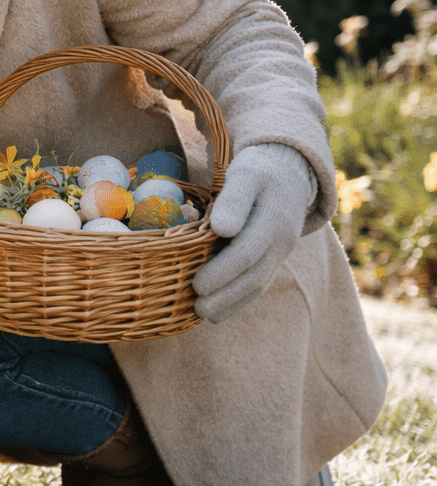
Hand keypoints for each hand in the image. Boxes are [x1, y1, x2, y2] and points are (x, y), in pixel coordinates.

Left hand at [192, 143, 315, 322]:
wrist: (289, 172)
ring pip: (258, 285)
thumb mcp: (245, 173)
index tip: (197, 285)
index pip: (247, 253)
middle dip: (224, 296)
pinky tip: (218, 310)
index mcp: (273, 220)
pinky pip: (259, 283)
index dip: (222, 272)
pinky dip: (239, 299)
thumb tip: (222, 229)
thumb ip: (234, 199)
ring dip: (231, 303)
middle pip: (253, 276)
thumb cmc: (259, 171)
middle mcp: (281, 242)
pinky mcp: (274, 258)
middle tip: (197, 308)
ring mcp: (280, 253)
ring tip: (204, 314)